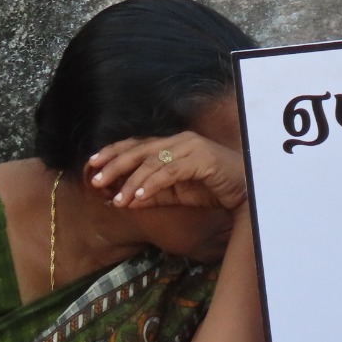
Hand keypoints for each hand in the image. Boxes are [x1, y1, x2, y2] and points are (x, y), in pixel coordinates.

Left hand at [88, 133, 246, 210]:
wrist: (249, 192)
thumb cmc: (216, 189)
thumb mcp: (178, 194)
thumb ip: (152, 195)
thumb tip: (122, 201)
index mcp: (173, 144)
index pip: (137, 145)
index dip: (113, 153)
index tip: (92, 166)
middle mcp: (180, 140)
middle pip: (139, 149)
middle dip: (114, 164)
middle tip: (95, 180)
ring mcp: (191, 147)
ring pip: (152, 162)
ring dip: (131, 181)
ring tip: (116, 198)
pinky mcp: (201, 159)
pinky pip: (168, 172)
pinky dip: (150, 185)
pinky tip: (137, 197)